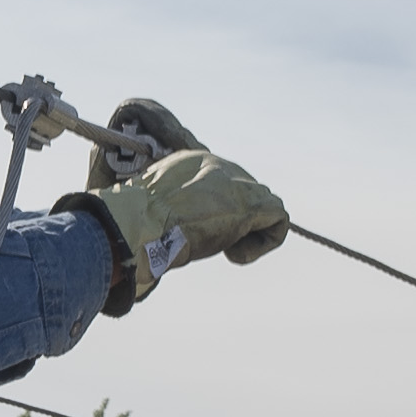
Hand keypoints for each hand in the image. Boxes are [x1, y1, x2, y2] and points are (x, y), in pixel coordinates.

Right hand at [88, 145, 286, 308]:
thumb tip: (159, 235)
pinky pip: (279, 220)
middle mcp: (217, 164)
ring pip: (264, 207)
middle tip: (210, 242)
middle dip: (236, 222)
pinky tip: (233, 254)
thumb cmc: (136, 225)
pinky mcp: (253, 202)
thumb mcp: (150, 212)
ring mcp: (237, 181)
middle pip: (245, 194)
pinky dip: (261, 244)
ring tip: (224, 248)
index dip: (215, 213)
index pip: (220, 184)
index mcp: (191, 162)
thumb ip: (164, 210)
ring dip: (248, 234)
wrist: (141, 224)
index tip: (194, 231)